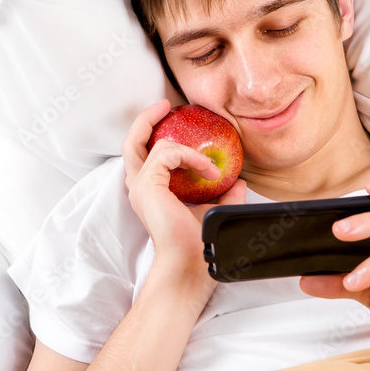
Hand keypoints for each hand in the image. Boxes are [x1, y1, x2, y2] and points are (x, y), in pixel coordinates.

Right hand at [122, 99, 247, 300]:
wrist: (191, 265)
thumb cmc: (198, 244)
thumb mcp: (214, 210)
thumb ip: (224, 193)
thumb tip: (239, 180)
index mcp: (151, 192)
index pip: (146, 155)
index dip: (158, 135)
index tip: (178, 124)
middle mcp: (140, 187)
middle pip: (131, 143)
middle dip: (146, 119)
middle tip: (165, 105)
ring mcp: (140, 187)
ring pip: (141, 142)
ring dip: (179, 140)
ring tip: (200, 146)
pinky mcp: (148, 186)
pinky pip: (166, 153)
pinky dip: (190, 155)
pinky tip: (210, 171)